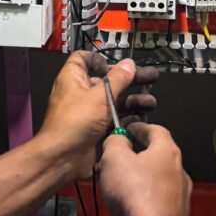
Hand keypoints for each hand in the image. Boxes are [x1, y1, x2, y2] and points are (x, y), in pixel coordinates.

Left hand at [36, 51, 158, 180]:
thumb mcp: (99, 96)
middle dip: (129, 80)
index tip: (118, 64)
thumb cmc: (77, 120)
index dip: (99, 58)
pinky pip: (112, 118)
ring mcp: (87, 111)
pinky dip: (126, 117)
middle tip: (152, 79)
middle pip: (106, 81)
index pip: (82, 59)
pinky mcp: (94, 128)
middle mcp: (80, 92)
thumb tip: (129, 63)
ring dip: (131, 100)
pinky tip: (143, 118)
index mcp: (73, 78)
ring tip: (151, 103)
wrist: (62, 157)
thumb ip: (117, 80)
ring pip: (112, 101)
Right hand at [99, 123, 190, 215]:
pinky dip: (147, 195)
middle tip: (121, 156)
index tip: (126, 129)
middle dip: (140, 153)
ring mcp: (182, 195)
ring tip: (123, 182)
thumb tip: (120, 139)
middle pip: (159, 154)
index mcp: (167, 151)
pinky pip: (160, 198)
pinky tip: (133, 204)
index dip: (139, 127)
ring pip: (160, 178)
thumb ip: (115, 142)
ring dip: (144, 176)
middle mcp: (180, 170)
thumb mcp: (114, 158)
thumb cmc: (134, 192)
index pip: (156, 130)